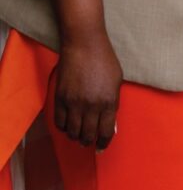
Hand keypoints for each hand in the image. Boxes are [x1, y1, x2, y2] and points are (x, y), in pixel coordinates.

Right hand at [53, 29, 122, 150]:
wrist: (84, 43)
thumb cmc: (104, 59)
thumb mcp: (117, 80)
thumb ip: (113, 103)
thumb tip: (108, 123)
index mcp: (108, 101)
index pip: (105, 132)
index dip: (103, 143)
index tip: (101, 147)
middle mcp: (91, 106)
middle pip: (87, 136)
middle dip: (89, 142)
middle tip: (88, 141)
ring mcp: (74, 103)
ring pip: (72, 133)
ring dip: (75, 136)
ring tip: (78, 133)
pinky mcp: (60, 98)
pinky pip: (59, 123)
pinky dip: (63, 128)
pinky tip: (67, 124)